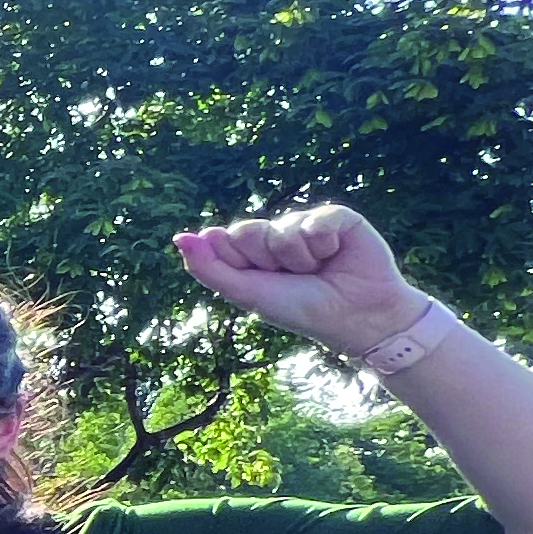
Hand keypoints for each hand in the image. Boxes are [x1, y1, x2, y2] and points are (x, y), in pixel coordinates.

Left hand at [173, 206, 427, 359]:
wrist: (354, 316)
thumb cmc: (299, 308)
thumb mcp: (246, 292)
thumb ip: (209, 268)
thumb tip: (178, 237)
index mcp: (248, 251)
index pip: (221, 238)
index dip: (239, 261)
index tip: (260, 278)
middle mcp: (273, 234)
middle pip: (246, 229)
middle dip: (266, 260)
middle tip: (291, 276)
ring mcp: (303, 223)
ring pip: (282, 228)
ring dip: (298, 258)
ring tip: (317, 269)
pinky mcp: (336, 217)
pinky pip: (315, 220)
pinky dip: (324, 244)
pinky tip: (335, 254)